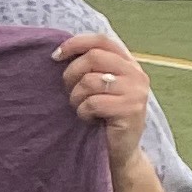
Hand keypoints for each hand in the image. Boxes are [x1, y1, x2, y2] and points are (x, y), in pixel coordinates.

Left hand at [56, 29, 151, 166]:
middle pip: (93, 57)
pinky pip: (92, 103)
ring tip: (82, 108)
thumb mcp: (98, 87)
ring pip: (90, 81)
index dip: (75, 44)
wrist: (119, 151)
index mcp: (128, 63)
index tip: (55, 56)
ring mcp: (136, 92)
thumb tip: (59, 52)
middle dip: (71, 74)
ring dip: (76, 97)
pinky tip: (90, 119)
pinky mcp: (131, 110)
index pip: (101, 40)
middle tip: (70, 92)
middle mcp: (136, 74)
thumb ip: (90, 67)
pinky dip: (83, 113)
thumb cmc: (102, 116)